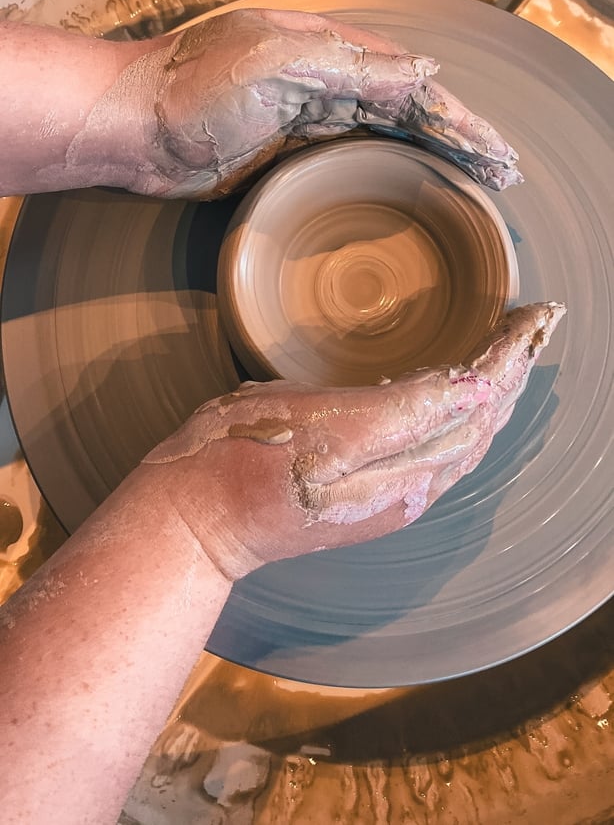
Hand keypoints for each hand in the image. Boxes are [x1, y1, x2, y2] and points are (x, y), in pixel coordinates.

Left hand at [114, 8, 520, 198]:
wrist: (130, 128)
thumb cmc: (192, 87)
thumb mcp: (277, 64)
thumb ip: (351, 65)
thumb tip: (422, 73)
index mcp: (328, 50)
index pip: (411, 85)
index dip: (457, 117)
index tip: (494, 151)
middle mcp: (323, 80)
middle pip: (408, 111)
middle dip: (458, 139)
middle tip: (501, 174)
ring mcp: (305, 119)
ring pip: (387, 136)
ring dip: (433, 156)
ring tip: (476, 181)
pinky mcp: (285, 155)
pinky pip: (353, 160)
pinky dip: (391, 171)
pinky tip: (412, 185)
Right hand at [144, 303, 562, 578]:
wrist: (196, 520)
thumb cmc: (234, 455)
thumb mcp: (309, 417)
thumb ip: (398, 410)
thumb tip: (469, 392)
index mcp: (391, 458)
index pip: (473, 397)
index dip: (508, 354)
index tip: (532, 315)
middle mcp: (407, 485)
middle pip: (484, 422)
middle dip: (517, 369)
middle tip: (537, 323)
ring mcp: (396, 498)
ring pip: (472, 443)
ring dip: (503, 397)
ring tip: (518, 357)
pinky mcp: (380, 504)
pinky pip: (449, 461)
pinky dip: (475, 425)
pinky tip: (476, 406)